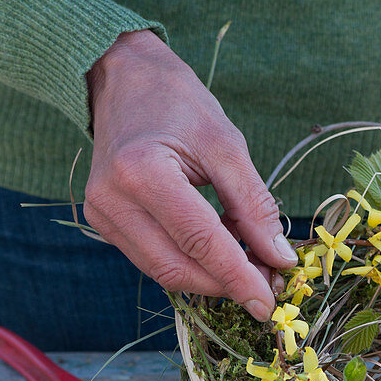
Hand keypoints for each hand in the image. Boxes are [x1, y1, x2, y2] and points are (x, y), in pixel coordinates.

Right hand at [83, 30, 296, 321]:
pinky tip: (220, 248)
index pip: (199, 242)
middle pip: (177, 268)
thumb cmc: (177, 103)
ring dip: (210, 278)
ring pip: (164, 271)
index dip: (237, 276)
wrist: (121, 78)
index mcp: (142, 172)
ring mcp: (101, 216)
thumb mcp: (227, 144)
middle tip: (269, 284)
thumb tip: (279, 257)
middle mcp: (112, 201)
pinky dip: (191, 262)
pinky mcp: (103, 223)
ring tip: (250, 264)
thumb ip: (254, 204)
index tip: (271, 302)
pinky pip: (153, 258)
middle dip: (226, 284)